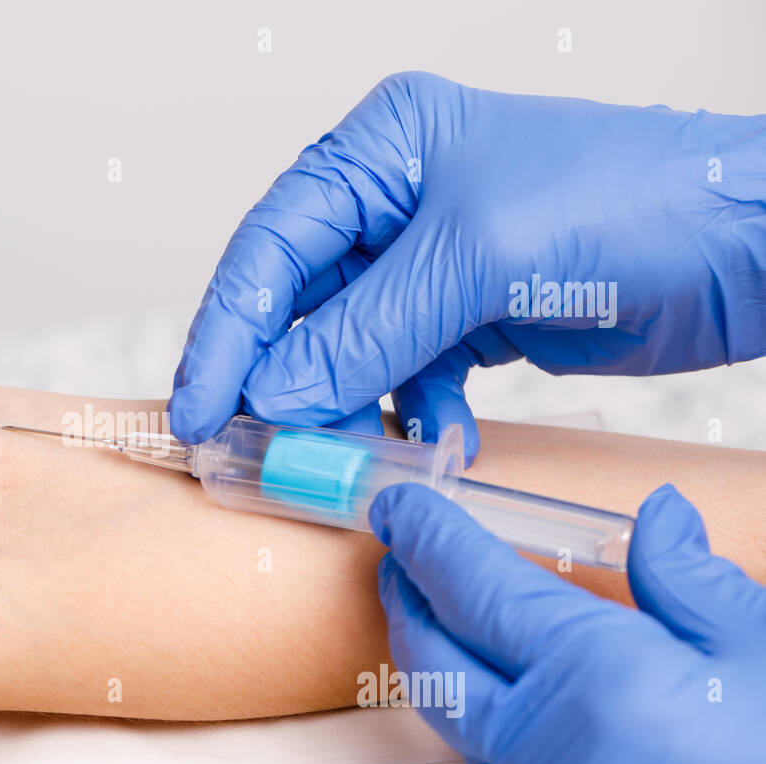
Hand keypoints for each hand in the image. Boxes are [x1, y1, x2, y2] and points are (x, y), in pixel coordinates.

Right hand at [169, 72, 765, 460]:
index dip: (227, 333)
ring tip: (340, 462)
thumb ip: (366, 331)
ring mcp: (430, 264)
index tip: (202, 410)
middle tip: (253, 452)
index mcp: (383, 149)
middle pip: (299, 305)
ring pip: (346, 351)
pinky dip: (409, 417)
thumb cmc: (634, 202)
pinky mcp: (469, 316)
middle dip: (277, 382)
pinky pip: (406, 376)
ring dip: (342, 412)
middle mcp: (395, 201)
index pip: (271, 247)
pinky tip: (432, 444)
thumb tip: (272, 391)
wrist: (750, 245)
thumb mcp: (480, 260)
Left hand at [369, 481, 765, 763]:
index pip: (470, 588)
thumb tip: (659, 515)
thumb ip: (693, 582)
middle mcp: (542, 742)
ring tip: (444, 619)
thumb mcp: (763, 655)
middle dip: (404, 600)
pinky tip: (508, 704)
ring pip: (451, 722)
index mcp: (591, 673)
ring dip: (434, 664)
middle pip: (429, 659)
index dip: (426, 539)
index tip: (400, 508)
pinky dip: (482, 726)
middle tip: (402, 557)